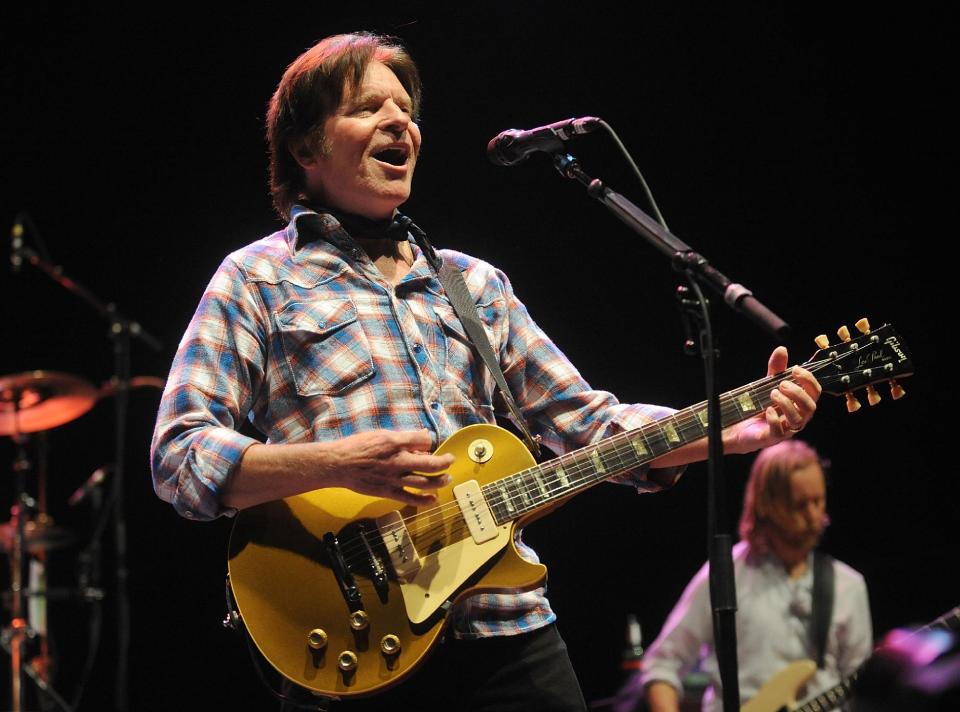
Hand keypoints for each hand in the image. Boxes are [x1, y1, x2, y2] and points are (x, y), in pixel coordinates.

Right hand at [323, 429, 454, 505]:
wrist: (339, 464)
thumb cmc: (358, 447)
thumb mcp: (381, 434)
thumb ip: (403, 437)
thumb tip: (422, 437)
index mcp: (395, 443)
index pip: (423, 440)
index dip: (431, 440)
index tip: (431, 442)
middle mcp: (397, 461)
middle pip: (430, 463)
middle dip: (445, 462)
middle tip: (450, 460)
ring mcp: (394, 478)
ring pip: (424, 482)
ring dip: (440, 481)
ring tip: (447, 478)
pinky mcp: (388, 492)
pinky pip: (410, 498)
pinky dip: (424, 500)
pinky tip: (433, 498)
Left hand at [724, 346, 820, 454]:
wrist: (738, 426)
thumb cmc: (759, 406)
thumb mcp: (768, 384)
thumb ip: (776, 369)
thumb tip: (782, 349)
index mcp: (799, 404)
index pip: (815, 392)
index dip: (808, 380)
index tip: (795, 369)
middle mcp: (797, 418)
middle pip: (811, 407)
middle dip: (798, 393)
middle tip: (781, 383)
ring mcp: (785, 430)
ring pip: (797, 420)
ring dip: (787, 404)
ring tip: (772, 393)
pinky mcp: (771, 438)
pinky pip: (779, 432)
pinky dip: (775, 419)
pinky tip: (767, 410)